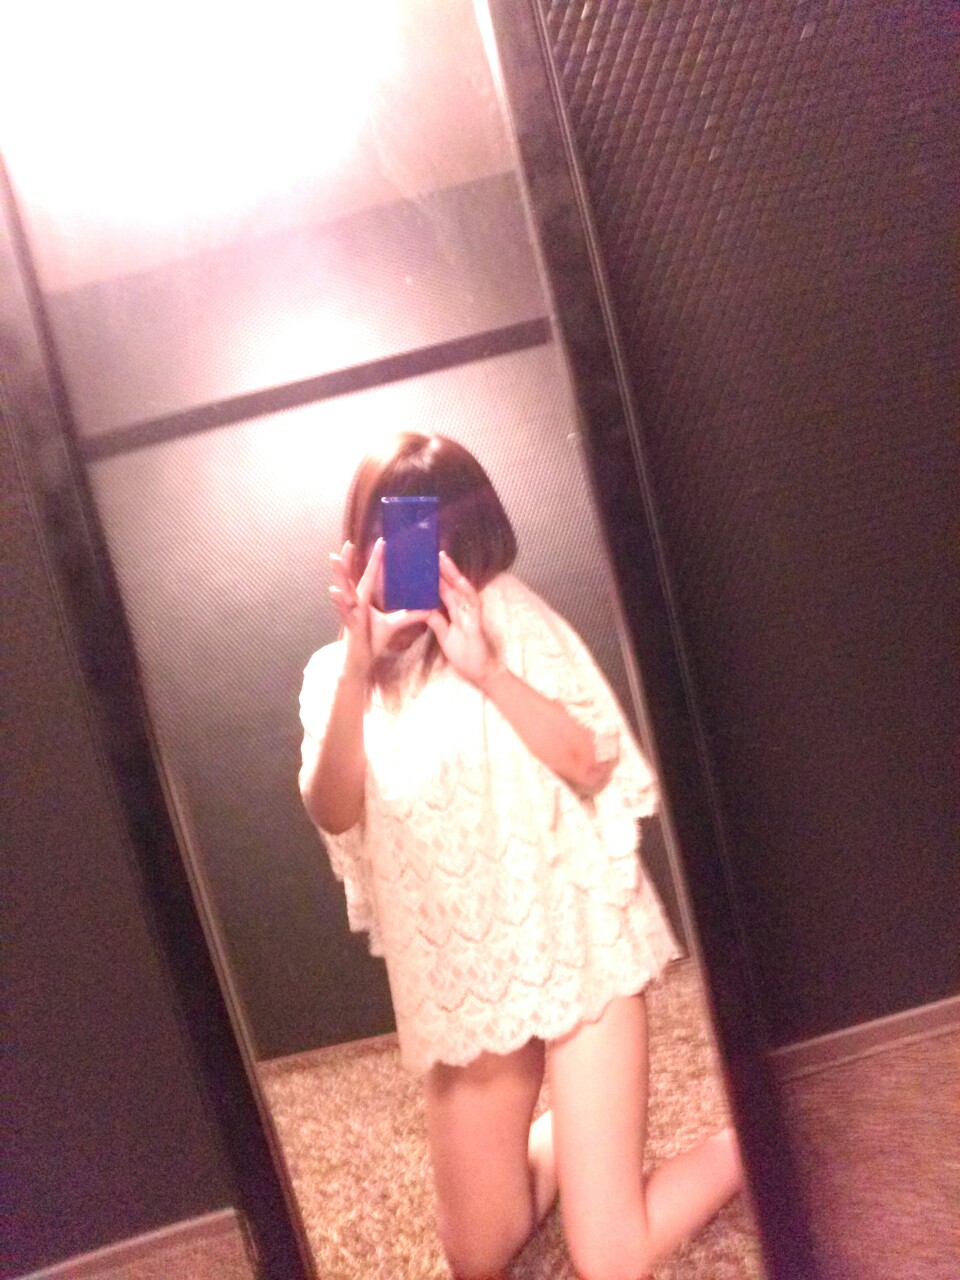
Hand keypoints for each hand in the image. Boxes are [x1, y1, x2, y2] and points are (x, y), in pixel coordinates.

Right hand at [329, 539, 429, 677]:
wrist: (361, 662)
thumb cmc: (372, 641)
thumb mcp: (393, 625)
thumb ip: (408, 615)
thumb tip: (427, 609)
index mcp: (364, 599)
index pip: (370, 575)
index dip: (375, 559)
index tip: (380, 541)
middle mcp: (355, 602)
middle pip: (350, 577)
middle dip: (347, 561)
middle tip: (347, 543)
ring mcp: (350, 612)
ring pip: (343, 590)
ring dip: (339, 574)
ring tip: (335, 559)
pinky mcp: (350, 625)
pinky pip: (344, 610)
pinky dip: (340, 601)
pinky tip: (334, 591)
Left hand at [426, 551, 499, 686]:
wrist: (480, 672)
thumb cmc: (464, 655)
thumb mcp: (444, 636)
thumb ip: (437, 621)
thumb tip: (425, 608)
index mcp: (455, 612)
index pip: (444, 591)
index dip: (435, 578)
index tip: (424, 565)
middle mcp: (464, 609)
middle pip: (452, 585)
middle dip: (443, 569)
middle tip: (432, 552)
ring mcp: (472, 614)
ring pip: (463, 589)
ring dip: (454, 574)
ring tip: (443, 559)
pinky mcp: (476, 622)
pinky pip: (472, 604)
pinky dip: (465, 591)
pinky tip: (459, 580)